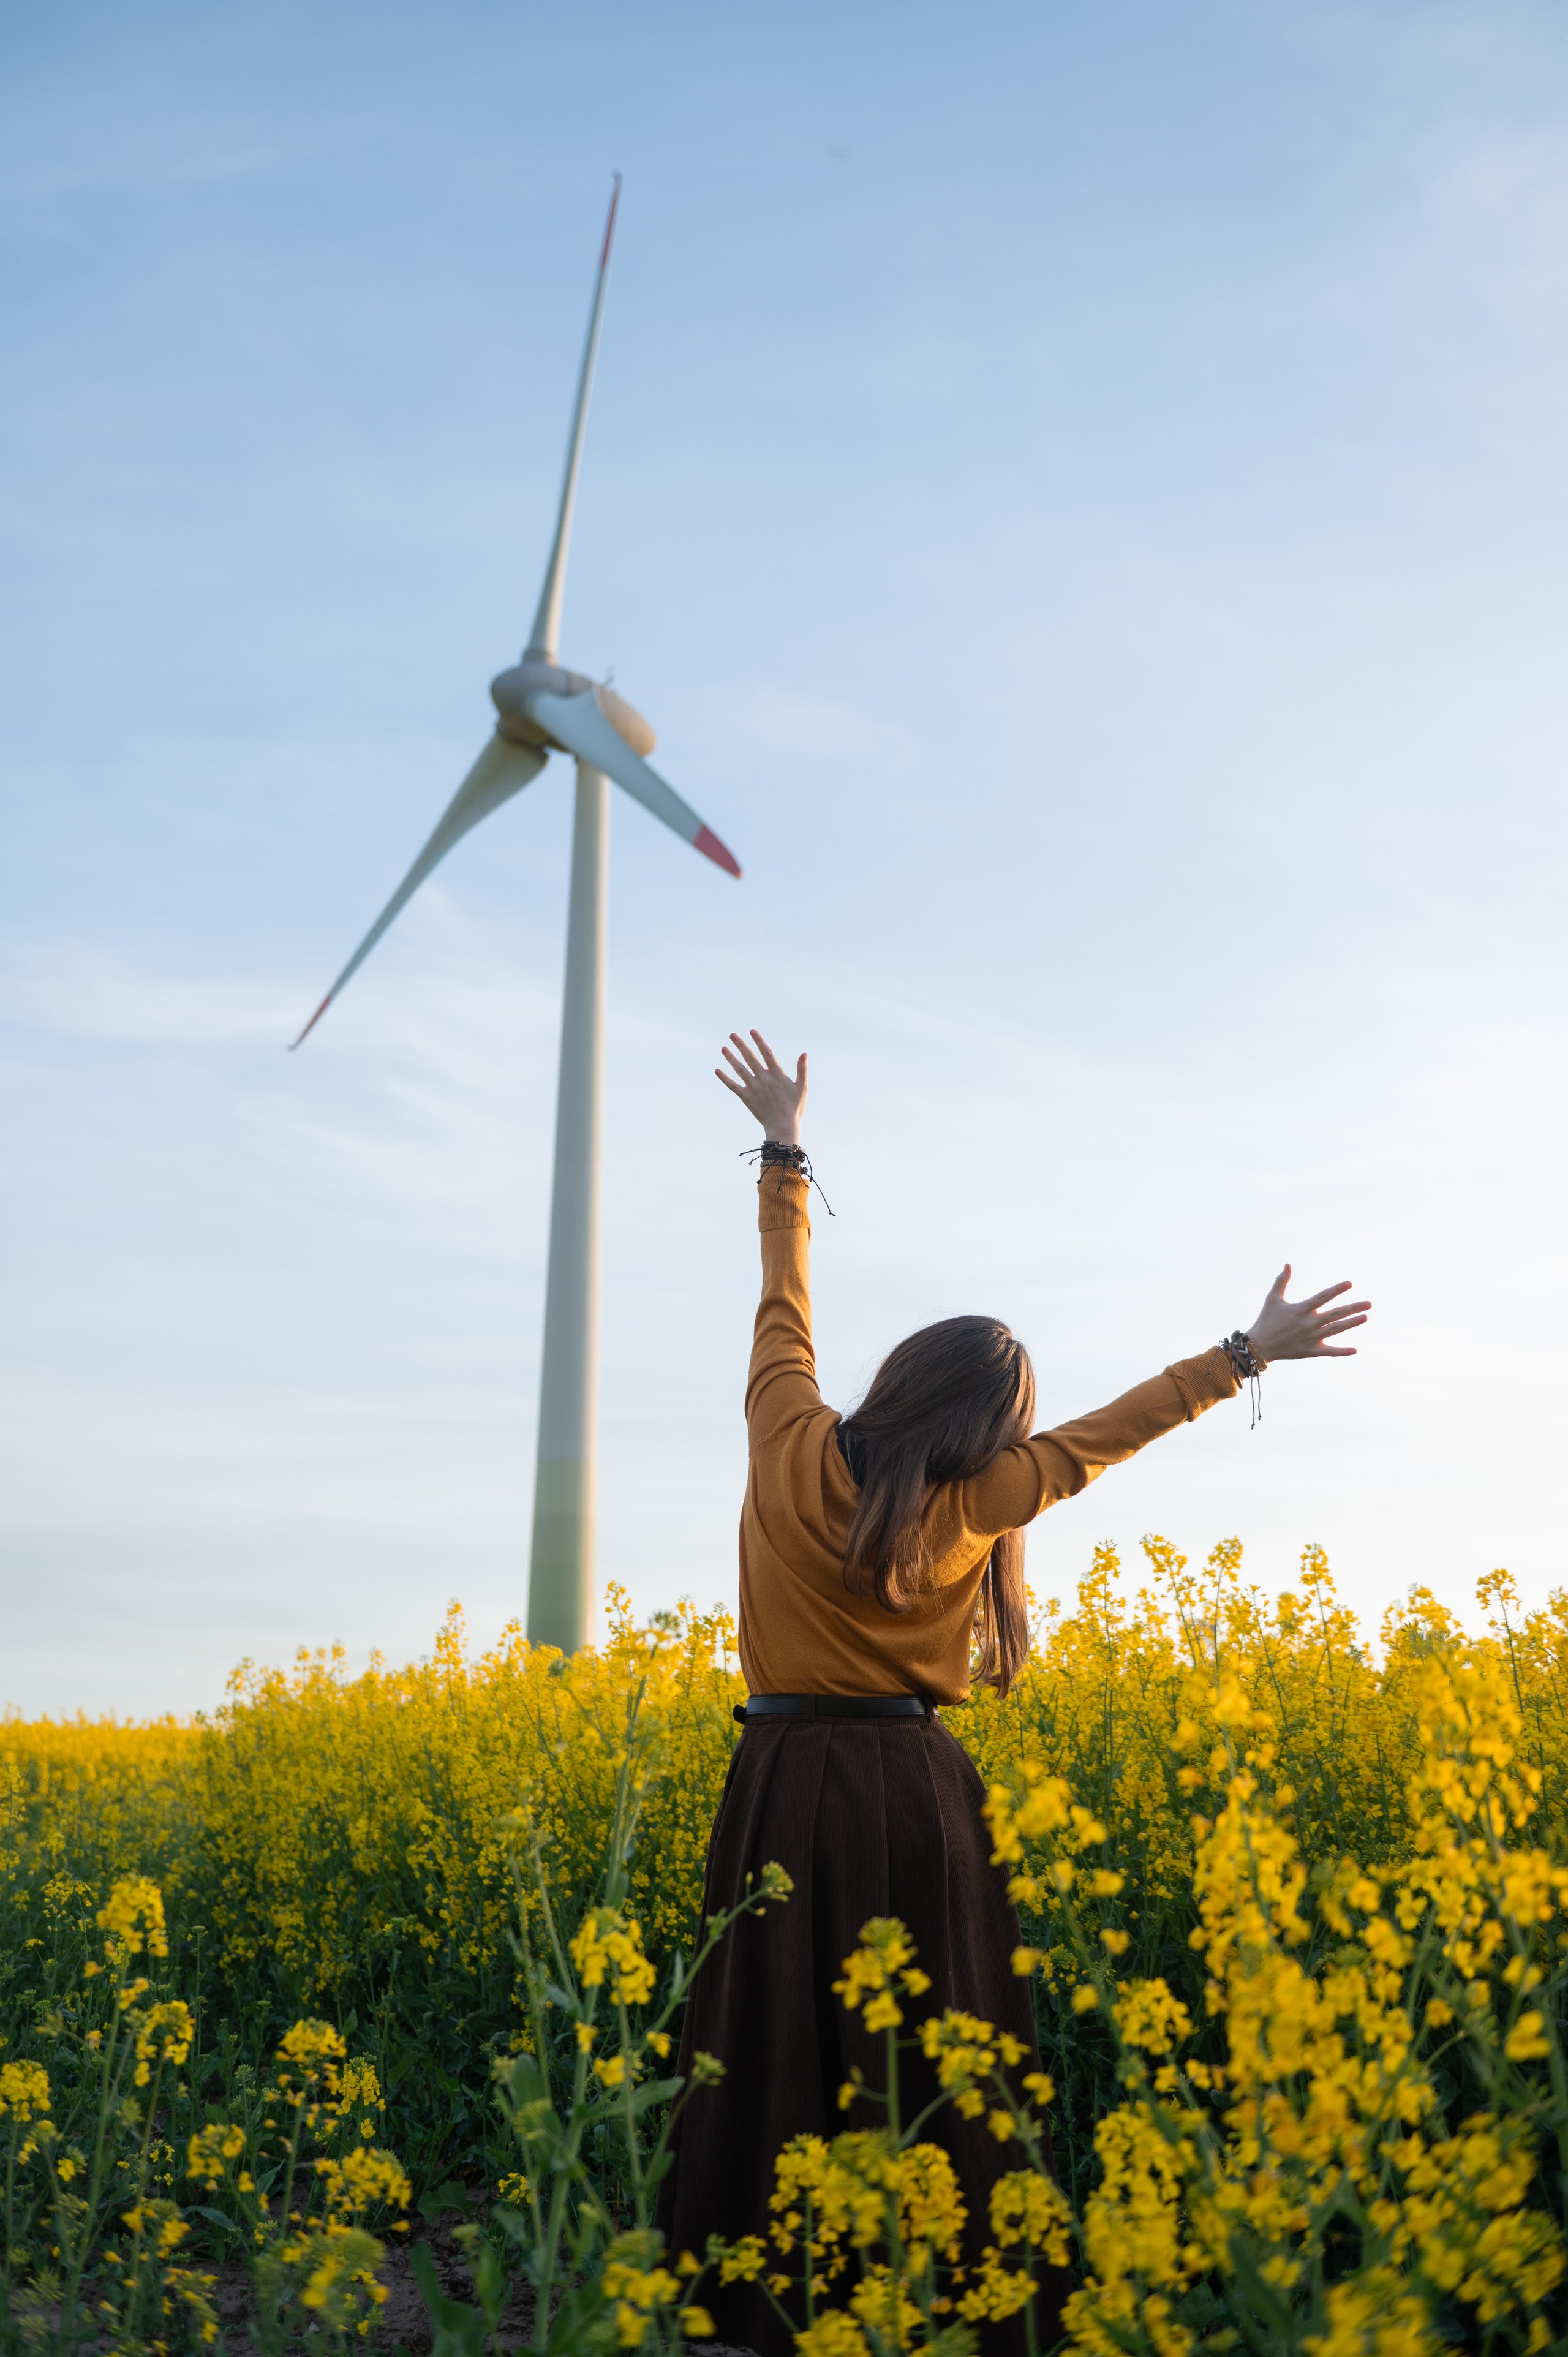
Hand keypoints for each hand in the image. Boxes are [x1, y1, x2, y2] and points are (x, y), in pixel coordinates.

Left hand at [715, 1028, 807, 1144]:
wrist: (782, 1126)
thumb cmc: (794, 1107)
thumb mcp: (802, 1088)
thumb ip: (802, 1070)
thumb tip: (804, 1053)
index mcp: (777, 1074)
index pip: (766, 1053)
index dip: (759, 1041)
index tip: (752, 1031)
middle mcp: (763, 1078)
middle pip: (750, 1057)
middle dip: (741, 1045)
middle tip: (732, 1035)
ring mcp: (753, 1088)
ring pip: (739, 1069)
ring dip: (730, 1058)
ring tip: (723, 1048)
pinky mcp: (746, 1097)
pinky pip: (733, 1086)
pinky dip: (725, 1078)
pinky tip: (717, 1071)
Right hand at [1246, 1267, 1370, 1363]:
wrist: (1259, 1346)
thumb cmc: (1266, 1320)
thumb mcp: (1272, 1299)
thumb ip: (1281, 1281)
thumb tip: (1287, 1264)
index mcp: (1300, 1309)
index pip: (1322, 1297)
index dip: (1336, 1290)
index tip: (1349, 1284)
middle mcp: (1308, 1323)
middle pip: (1335, 1314)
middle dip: (1353, 1308)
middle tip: (1369, 1303)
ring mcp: (1311, 1338)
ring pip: (1335, 1329)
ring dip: (1351, 1323)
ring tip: (1365, 1317)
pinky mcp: (1310, 1351)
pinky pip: (1329, 1351)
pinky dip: (1342, 1351)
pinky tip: (1355, 1350)